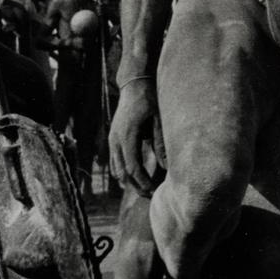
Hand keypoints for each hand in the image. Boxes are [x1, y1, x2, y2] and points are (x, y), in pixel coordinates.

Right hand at [109, 78, 159, 195]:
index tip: (155, 190)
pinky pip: (115, 161)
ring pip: (116, 169)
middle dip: (136, 186)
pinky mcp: (113, 137)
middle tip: (151, 195)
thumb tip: (167, 167)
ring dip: (129, 181)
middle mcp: (116, 139)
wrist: (134, 84)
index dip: (143, 181)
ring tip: (144, 188)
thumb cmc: (149, 99)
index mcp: (128, 136)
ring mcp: (112, 139)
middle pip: (122, 173)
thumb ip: (161, 142)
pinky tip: (136, 176)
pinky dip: (123, 172)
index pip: (133, 167)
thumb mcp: (159, 119)